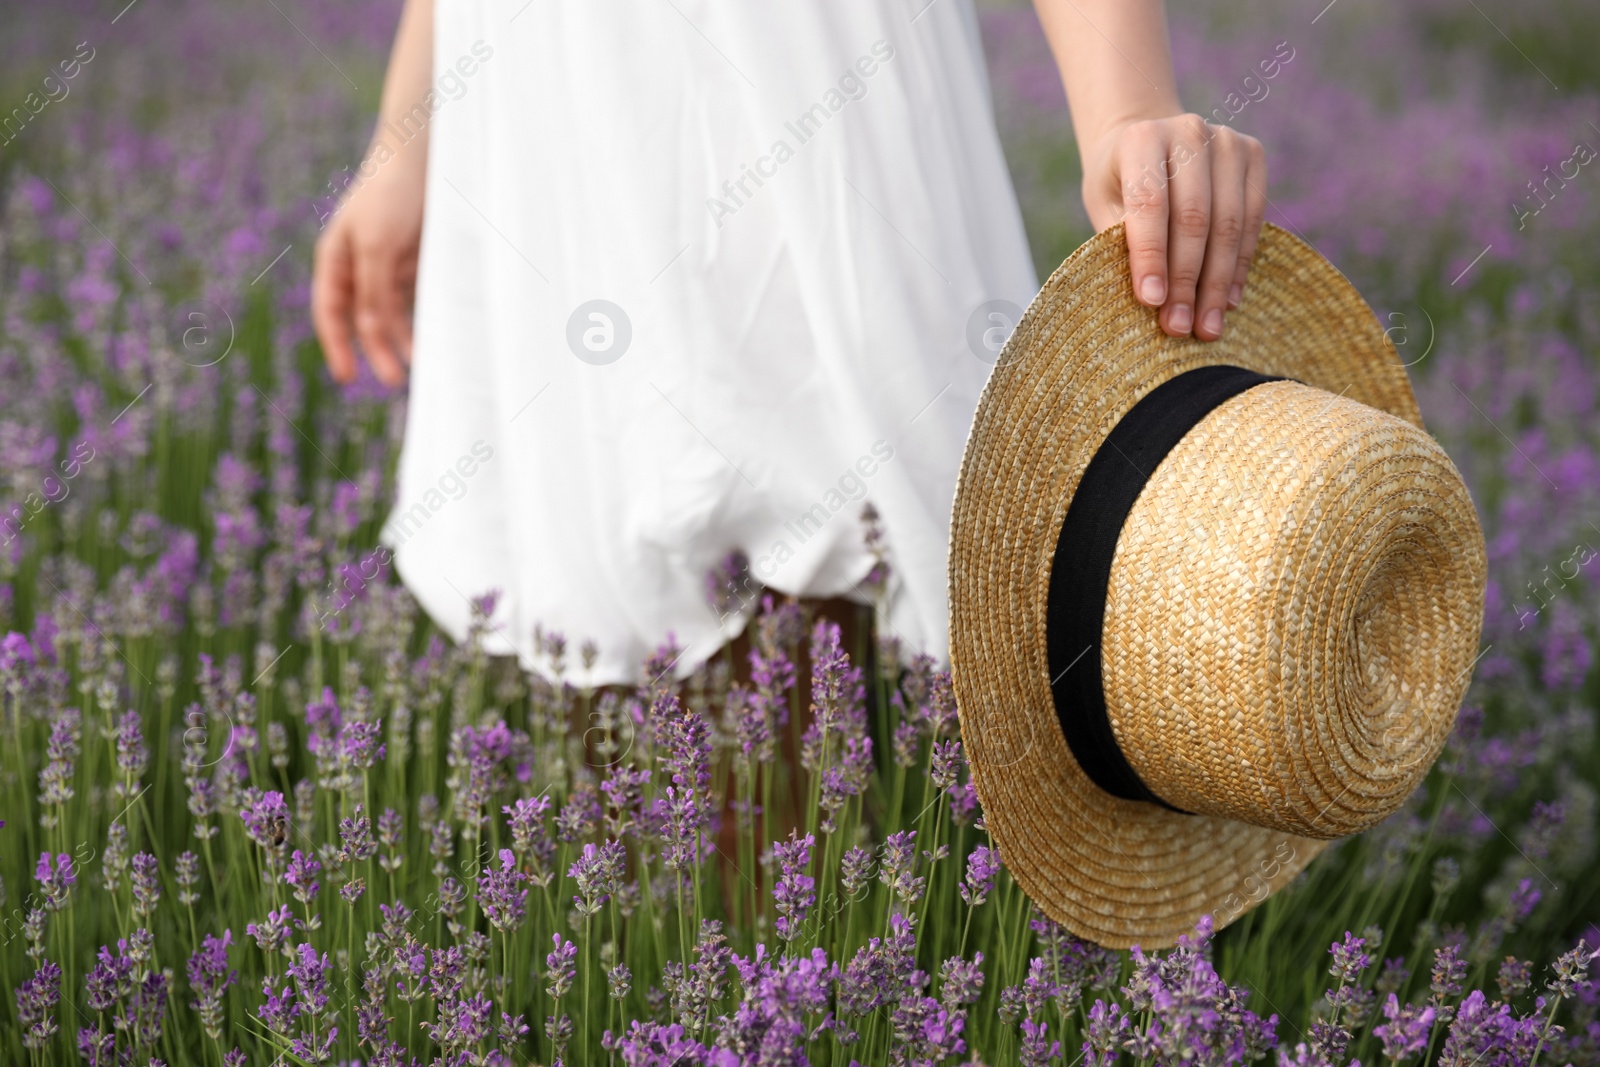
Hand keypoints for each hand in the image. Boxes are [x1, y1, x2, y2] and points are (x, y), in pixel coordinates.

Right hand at [312, 148, 424, 385]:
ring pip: (391, 314)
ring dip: (402, 340)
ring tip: (421, 364)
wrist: (424, 158)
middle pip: (363, 320)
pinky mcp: (415, 264)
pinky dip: (420, 319)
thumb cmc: (389, 195)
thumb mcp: (376, 246)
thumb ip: (372, 290)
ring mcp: (387, 267)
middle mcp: (359, 268)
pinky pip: (414, 300)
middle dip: (376, 351)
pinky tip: (433, 337)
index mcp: (336, 261)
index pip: (331, 313)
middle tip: (394, 382)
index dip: (337, 346)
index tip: (347, 378)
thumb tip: (371, 333)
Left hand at [1081, 114, 1266, 340]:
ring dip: (1216, 282)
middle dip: (1186, 280)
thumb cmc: (1119, 183)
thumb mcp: (1105, 204)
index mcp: (1142, 139)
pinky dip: (1239, 265)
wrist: (1152, 139)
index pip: (1149, 205)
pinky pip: (1251, 219)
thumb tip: (1150, 300)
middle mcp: (1187, 132)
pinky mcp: (1253, 155)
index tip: (1151, 302)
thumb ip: (1121, 240)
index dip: (1151, 256)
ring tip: (1206, 327)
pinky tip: (1227, 301)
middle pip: (1192, 217)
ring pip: (1227, 223)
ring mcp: (1226, 140)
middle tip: (1179, 327)